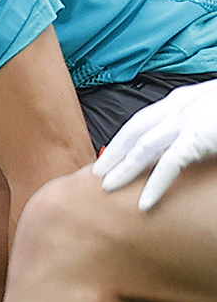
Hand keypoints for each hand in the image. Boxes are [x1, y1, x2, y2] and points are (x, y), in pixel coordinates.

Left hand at [97, 79, 216, 209]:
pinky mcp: (199, 136)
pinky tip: (145, 202)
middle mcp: (178, 105)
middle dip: (115, 152)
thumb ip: (197, 128)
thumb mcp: (209, 116)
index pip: (143, 119)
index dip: (124, 138)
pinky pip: (170, 164)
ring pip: (143, 147)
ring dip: (124, 168)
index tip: (111, 155)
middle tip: (97, 173)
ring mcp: (187, 119)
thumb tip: (188, 144)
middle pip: (135, 130)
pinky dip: (155, 184)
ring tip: (107, 189)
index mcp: (182, 98)